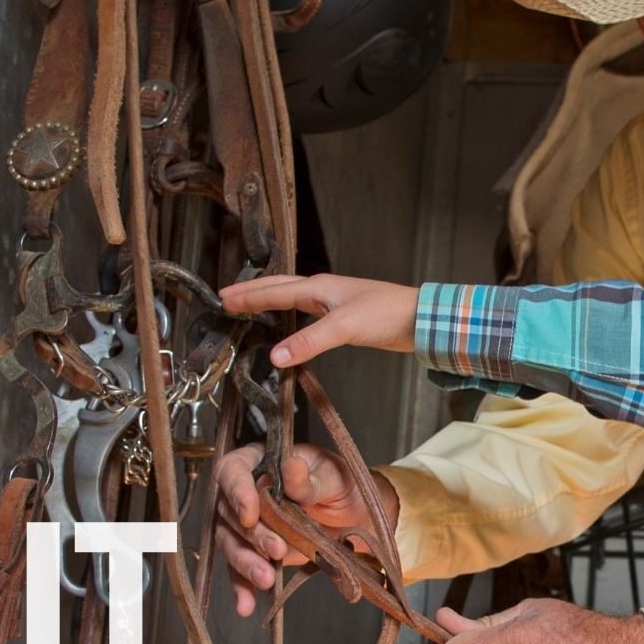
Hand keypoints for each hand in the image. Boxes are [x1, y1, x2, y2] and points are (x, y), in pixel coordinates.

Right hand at [211, 442, 399, 616]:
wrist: (361, 518)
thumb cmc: (346, 487)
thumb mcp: (336, 478)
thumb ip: (312, 479)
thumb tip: (292, 467)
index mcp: (263, 462)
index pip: (233, 469)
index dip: (236, 491)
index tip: (251, 512)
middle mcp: (250, 491)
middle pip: (228, 511)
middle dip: (251, 534)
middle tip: (277, 549)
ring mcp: (252, 524)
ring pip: (231, 542)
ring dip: (245, 563)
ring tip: (266, 578)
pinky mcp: (258, 552)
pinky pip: (241, 570)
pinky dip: (242, 587)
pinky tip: (246, 604)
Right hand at [218, 273, 418, 366]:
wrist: (420, 320)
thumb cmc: (387, 314)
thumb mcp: (343, 328)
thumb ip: (308, 342)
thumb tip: (275, 356)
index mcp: (318, 287)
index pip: (274, 291)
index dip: (248, 297)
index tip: (223, 300)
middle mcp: (323, 291)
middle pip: (279, 288)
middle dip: (252, 292)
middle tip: (227, 297)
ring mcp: (333, 303)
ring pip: (292, 298)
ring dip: (269, 301)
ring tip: (250, 306)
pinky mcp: (344, 318)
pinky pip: (307, 314)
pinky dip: (290, 317)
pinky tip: (290, 324)